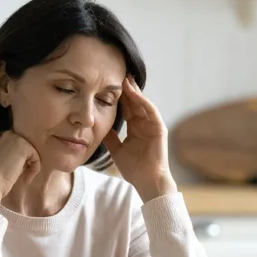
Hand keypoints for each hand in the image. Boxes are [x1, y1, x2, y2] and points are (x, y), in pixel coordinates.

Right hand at [0, 131, 40, 210]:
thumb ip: (6, 154)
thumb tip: (20, 158)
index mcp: (0, 138)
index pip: (18, 145)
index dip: (20, 158)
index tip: (16, 171)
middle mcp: (8, 135)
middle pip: (27, 148)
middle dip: (26, 161)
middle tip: (21, 174)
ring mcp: (16, 139)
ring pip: (32, 153)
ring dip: (31, 167)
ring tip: (24, 177)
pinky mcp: (24, 147)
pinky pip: (36, 158)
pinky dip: (34, 169)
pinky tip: (25, 178)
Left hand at [103, 76, 176, 202]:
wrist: (147, 181)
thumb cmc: (134, 169)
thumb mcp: (116, 150)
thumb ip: (110, 137)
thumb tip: (98, 125)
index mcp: (135, 129)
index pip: (126, 108)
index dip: (118, 97)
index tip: (107, 85)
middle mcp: (144, 124)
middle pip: (134, 102)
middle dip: (126, 89)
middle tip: (116, 74)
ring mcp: (152, 125)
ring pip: (142, 103)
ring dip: (134, 91)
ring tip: (125, 78)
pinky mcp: (159, 128)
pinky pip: (150, 110)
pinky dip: (142, 100)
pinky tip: (133, 92)